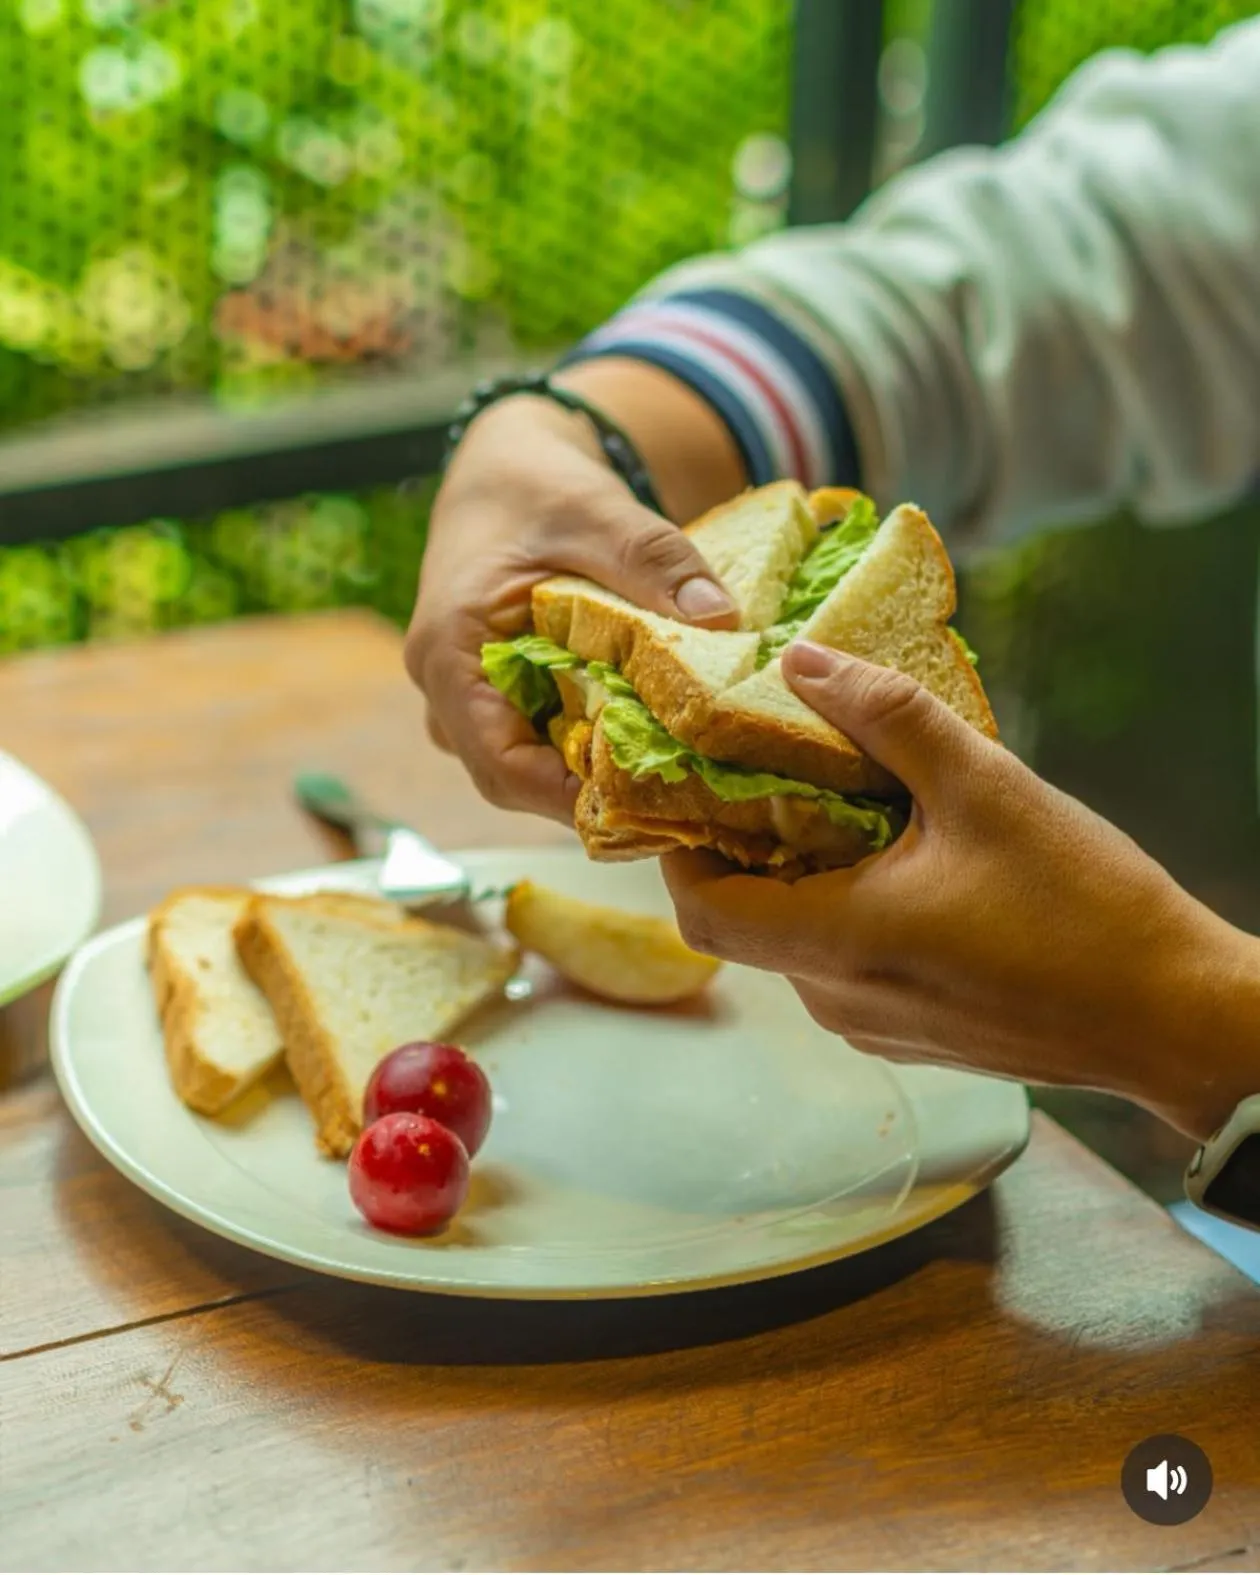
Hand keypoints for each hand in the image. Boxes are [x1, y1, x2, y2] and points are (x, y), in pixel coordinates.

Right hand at [405, 370, 741, 822]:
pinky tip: (651, 744)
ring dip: (591, 774)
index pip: (497, 761)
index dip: (564, 797)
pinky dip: (589, 748)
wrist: (506, 465)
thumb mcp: (598, 511)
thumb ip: (654, 562)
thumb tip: (722, 620)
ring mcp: (470, 697)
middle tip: (675, 800)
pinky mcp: (499, 695)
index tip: (640, 806)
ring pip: (525, 766)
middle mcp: (446, 688)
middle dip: (589, 793)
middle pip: (512, 776)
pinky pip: (538, 742)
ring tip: (671, 778)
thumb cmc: (536, 485)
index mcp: (449, 652)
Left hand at [663, 641, 1259, 1139]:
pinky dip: (847, 911)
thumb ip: (885, 716)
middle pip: (745, 920)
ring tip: (854, 804)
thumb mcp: (986, 788)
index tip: (697, 781)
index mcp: (837, 944)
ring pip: (796, 942)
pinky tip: (904, 861)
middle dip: (750, 845)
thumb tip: (801, 660)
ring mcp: (871, 1026)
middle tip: (782, 768)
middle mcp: (836, 999)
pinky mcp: (908, 1036)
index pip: (698, 908)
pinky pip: (844, 966)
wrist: (1174, 1020)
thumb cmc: (1086, 907)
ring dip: (806, 876)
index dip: (678, 845)